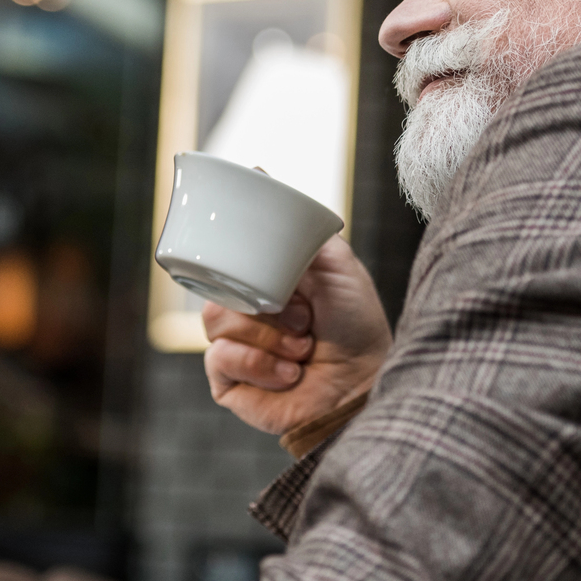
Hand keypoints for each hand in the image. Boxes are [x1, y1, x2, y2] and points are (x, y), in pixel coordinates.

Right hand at [203, 236, 390, 436]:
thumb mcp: (339, 264)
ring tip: (302, 349)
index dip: (251, 267)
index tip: (289, 284)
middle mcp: (244, 313)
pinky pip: (219, 358)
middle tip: (305, 321)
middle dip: (270, 307)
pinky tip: (288, 374)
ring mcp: (233, 348)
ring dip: (268, 337)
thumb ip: (305, 233)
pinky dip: (259, 364)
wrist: (363, 382)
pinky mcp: (228, 383)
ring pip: (216, 322)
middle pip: (219, 290)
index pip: (227, 261)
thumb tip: (267, 198)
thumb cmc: (356, 327)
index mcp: (262, 283)